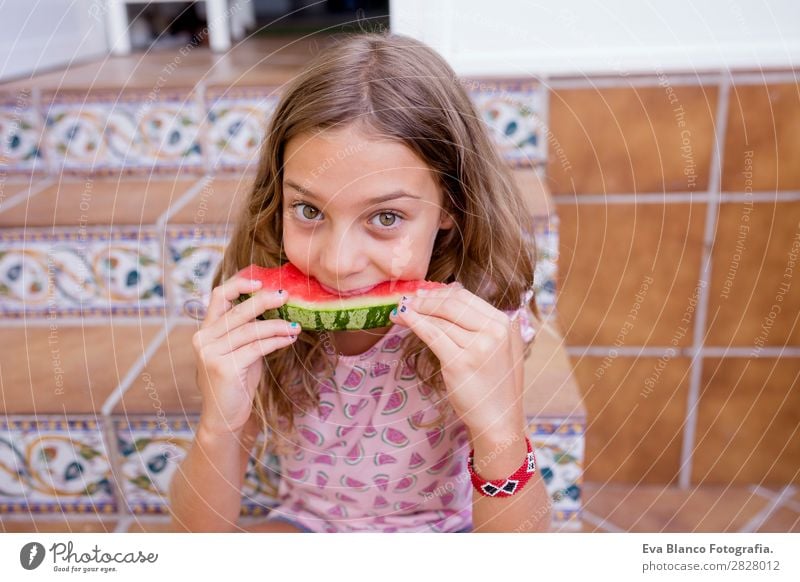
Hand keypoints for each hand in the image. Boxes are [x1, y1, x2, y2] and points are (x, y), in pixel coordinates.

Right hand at [192, 277, 300, 435]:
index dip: (239, 284)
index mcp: (205, 331)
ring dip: (277, 325)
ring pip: (250, 329)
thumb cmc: (236, 383)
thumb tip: (275, 307)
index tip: (261, 281)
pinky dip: (276, 340)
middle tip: (287, 297)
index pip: (219, 296)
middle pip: (238, 310)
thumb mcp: (239, 351)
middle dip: (265, 300)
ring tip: (296, 325)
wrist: (224, 419)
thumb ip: (248, 331)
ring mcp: (211, 353)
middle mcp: (203, 339)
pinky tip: (290, 338)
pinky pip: (257, 347)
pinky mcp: (224, 368)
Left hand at [388, 285, 526, 438]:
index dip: (440, 293)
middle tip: (408, 300)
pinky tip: (402, 317)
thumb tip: (452, 291)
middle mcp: (494, 331)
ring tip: (399, 311)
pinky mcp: (459, 362)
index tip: (423, 294)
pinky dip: (414, 323)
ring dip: (415, 311)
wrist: (499, 419)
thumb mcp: (500, 347)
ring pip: (439, 319)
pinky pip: (431, 335)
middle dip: (425, 300)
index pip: (466, 298)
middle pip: (452, 304)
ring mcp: (478, 347)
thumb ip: (482, 322)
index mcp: (505, 323)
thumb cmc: (495, 384)